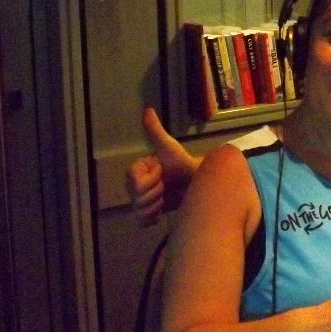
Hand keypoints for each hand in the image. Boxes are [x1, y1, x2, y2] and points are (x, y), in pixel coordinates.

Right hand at [125, 108, 200, 223]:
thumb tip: (148, 110)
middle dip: (155, 193)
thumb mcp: (169, 147)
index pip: (134, 181)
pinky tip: (162, 212)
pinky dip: (152, 217)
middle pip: (135, 197)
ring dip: (155, 206)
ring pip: (138, 210)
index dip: (150, 180)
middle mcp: (135, 184)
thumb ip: (156, 131)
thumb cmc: (182, 163)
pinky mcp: (148, 213)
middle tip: (166, 186)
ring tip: (166, 198)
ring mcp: (140, 200)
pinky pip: (141, 221)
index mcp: (137, 169)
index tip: (162, 173)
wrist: (196, 183)